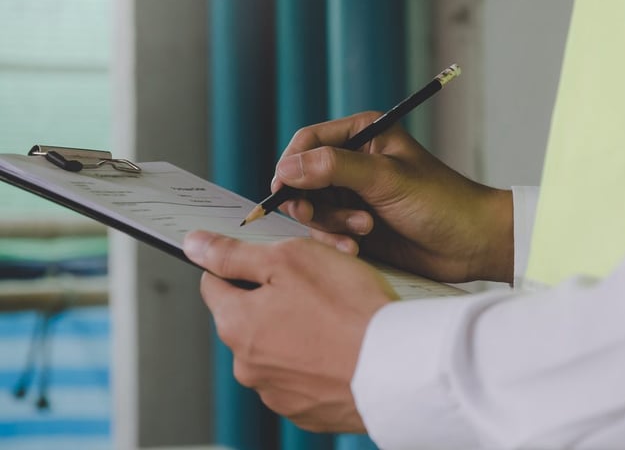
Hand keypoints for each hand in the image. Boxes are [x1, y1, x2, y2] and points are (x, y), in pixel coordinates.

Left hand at [183, 230, 396, 432]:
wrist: (397, 366)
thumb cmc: (348, 309)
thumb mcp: (289, 260)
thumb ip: (234, 254)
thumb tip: (194, 245)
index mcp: (236, 324)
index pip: (214, 283)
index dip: (241, 263)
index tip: (270, 261)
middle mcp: (247, 365)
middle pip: (247, 317)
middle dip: (273, 298)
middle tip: (316, 286)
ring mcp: (276, 393)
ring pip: (274, 348)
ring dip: (294, 331)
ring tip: (335, 318)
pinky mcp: (306, 411)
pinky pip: (301, 377)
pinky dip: (315, 361)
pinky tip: (341, 347)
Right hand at [273, 112, 514, 283]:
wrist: (470, 244)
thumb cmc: (440, 201)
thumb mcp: (386, 178)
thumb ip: (334, 168)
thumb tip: (286, 168)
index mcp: (363, 135)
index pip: (309, 141)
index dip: (290, 164)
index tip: (281, 190)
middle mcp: (354, 162)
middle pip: (303, 177)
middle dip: (310, 201)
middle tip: (315, 217)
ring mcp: (353, 195)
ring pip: (312, 208)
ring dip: (330, 224)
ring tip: (364, 230)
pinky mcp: (355, 225)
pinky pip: (326, 232)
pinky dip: (336, 241)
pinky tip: (357, 249)